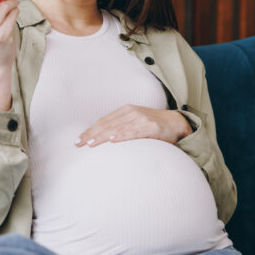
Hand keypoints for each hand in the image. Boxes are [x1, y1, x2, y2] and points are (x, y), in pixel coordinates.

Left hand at [75, 105, 192, 147]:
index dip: (90, 130)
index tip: (78, 140)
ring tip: (91, 144)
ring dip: (103, 136)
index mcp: (125, 111)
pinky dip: (122, 136)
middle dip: (91, 134)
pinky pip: (134, 132)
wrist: (176, 123)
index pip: (103, 121)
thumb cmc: (153, 126)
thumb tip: (102, 140)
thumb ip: (121, 128)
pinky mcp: (151, 126)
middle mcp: (131, 112)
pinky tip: (113, 139)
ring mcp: (141, 118)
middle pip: (107, 124)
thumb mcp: (135, 122)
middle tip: (79, 144)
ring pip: (117, 128)